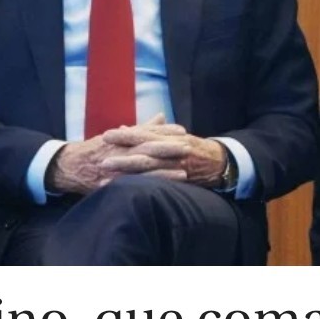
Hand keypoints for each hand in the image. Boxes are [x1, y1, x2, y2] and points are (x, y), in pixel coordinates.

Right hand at [45, 114, 186, 193]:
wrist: (71, 165)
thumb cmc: (98, 148)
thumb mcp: (120, 134)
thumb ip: (143, 127)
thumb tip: (162, 115)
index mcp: (124, 138)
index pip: (147, 132)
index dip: (165, 132)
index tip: (183, 130)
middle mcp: (121, 152)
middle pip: (147, 149)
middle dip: (168, 149)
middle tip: (188, 147)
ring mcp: (117, 169)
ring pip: (142, 169)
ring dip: (163, 171)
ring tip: (183, 173)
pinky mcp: (113, 184)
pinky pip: (132, 186)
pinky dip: (147, 187)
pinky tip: (162, 191)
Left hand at [101, 117, 227, 188]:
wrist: (217, 160)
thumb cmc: (190, 146)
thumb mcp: (171, 134)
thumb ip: (148, 131)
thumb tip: (122, 127)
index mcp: (169, 136)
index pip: (145, 134)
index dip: (126, 135)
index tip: (106, 135)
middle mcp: (172, 149)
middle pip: (144, 152)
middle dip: (123, 156)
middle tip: (102, 160)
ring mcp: (176, 165)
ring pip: (150, 169)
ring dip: (128, 174)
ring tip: (107, 179)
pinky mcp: (179, 179)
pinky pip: (158, 183)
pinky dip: (142, 186)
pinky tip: (126, 191)